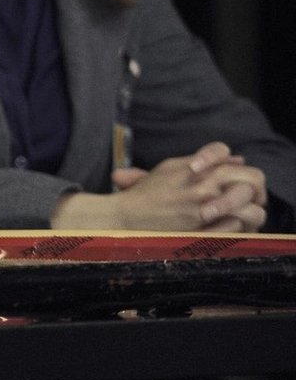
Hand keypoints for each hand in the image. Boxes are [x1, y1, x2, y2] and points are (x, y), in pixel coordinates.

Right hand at [53, 142, 266, 231]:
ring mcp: (204, 206)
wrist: (127, 218)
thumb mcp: (169, 169)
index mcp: (192, 166)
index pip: (222, 152)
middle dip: (251, 187)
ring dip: (249, 209)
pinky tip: (230, 228)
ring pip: (250, 204)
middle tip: (246, 196)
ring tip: (239, 214)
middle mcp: (202, 183)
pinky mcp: (205, 228)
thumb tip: (236, 160)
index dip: (230, 162)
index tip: (229, 173)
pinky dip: (238, 226)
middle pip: (249, 177)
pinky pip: (238, 225)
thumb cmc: (144, 194)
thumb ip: (202, 162)